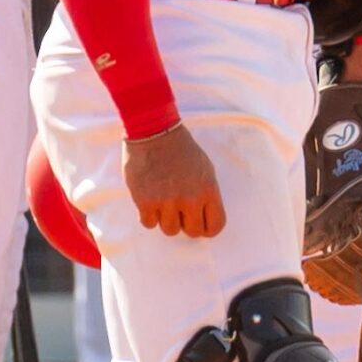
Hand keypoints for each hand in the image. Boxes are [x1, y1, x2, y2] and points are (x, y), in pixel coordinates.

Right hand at [125, 122, 224, 237]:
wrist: (153, 129)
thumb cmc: (180, 148)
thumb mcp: (204, 167)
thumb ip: (206, 194)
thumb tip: (205, 219)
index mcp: (208, 189)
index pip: (216, 226)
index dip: (207, 227)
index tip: (199, 221)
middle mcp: (190, 198)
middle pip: (193, 232)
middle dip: (186, 223)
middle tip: (178, 208)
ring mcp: (167, 201)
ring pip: (170, 230)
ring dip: (166, 217)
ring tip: (162, 197)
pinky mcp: (145, 201)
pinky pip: (149, 223)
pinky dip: (148, 213)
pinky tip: (149, 197)